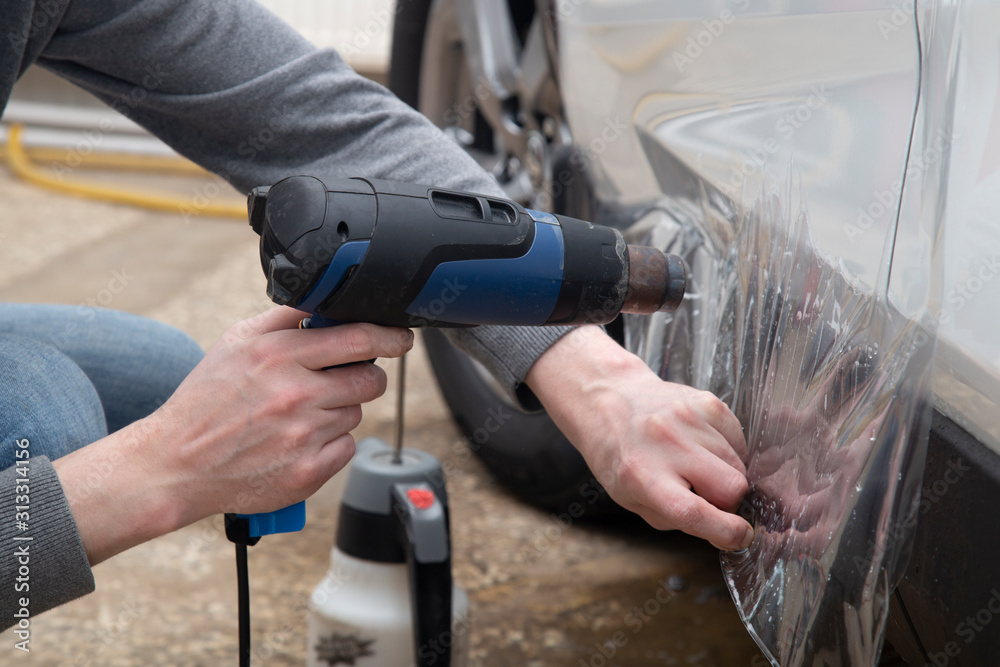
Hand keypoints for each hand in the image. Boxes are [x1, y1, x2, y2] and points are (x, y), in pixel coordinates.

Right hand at [54, 307, 412, 563]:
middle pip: (369, 379)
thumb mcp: (238, 342)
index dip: (390, 337)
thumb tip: (332, 300)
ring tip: (297, 414)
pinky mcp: (309, 471)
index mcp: (279, 355)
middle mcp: (295, 394)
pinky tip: (297, 441)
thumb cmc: (208, 399)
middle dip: (362, 376)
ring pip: (356, 413)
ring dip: (338, 411)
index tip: (401, 338)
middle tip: (336, 381)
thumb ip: (287, 318)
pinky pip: (346, 446)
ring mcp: (304, 436)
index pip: (358, 339)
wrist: (177, 463)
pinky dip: (330, 443)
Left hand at [525, 325, 752, 550]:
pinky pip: (738, 439)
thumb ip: (678, 519)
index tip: (740, 537)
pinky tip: (703, 447)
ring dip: (725, 473)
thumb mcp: (632, 500)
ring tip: (696, 466)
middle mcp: (667, 443)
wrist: (607, 400)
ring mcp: (689, 417)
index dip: (727, 532)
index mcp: (643, 476)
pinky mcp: (706, 401)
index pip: (695, 512)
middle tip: (704, 494)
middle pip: (732, 487)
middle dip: (726, 501)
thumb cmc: (618, 457)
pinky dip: (728, 450)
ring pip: (739, 463)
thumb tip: (727, 531)